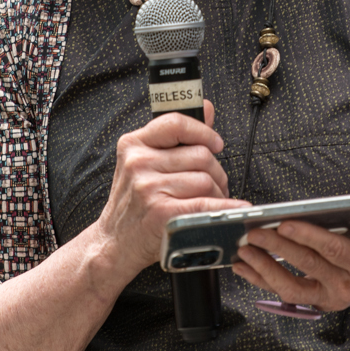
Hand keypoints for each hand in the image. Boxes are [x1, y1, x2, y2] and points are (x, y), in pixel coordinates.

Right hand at [93, 100, 248, 273]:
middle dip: (217, 171)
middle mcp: (138, 163)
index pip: (176, 123)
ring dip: (218, 192)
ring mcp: (148, 188)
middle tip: (216, 183)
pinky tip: (235, 208)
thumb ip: (175, 136)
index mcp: (133, 144)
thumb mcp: (144, 163)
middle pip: (200, 154)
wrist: (114, 242)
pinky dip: (225, 207)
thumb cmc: (133, 203)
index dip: (203, 131)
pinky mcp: (161, 213)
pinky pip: (205, 204)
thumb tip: (207, 108)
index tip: (216, 143)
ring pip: (205, 180)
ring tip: (212, 201)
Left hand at [232, 191, 349, 313]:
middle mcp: (348, 287)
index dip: (309, 237)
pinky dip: (261, 280)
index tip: (285, 221)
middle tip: (253, 230)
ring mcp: (331, 298)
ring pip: (291, 286)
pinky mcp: (317, 302)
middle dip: (277, 246)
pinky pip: (285, 293)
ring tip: (243, 249)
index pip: (334, 251)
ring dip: (263, 268)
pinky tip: (244, 265)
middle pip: (307, 265)